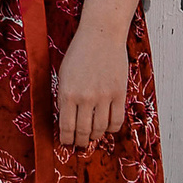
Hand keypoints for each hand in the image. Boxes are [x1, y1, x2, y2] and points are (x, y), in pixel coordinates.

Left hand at [56, 23, 130, 146]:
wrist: (100, 36)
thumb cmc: (79, 52)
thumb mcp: (63, 74)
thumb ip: (65, 95)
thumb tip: (66, 117)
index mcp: (66, 92)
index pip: (66, 125)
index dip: (65, 139)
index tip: (65, 144)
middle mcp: (85, 97)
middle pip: (83, 130)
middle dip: (79, 142)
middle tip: (78, 146)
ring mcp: (103, 97)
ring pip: (100, 128)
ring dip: (94, 137)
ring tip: (91, 138)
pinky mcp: (119, 94)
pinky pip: (116, 120)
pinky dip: (110, 128)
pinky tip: (105, 128)